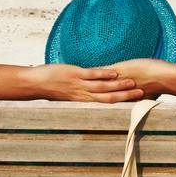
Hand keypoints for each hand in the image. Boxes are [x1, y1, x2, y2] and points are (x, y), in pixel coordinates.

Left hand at [27, 63, 143, 102]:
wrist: (35, 84)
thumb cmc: (51, 90)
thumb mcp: (68, 97)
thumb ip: (81, 97)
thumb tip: (90, 97)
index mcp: (84, 101)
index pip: (106, 104)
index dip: (121, 103)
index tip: (134, 102)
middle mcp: (84, 95)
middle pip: (109, 97)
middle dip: (126, 96)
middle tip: (141, 94)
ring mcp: (80, 85)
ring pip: (103, 87)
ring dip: (119, 85)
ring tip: (132, 83)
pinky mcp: (75, 74)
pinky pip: (93, 75)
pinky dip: (105, 74)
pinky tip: (115, 72)